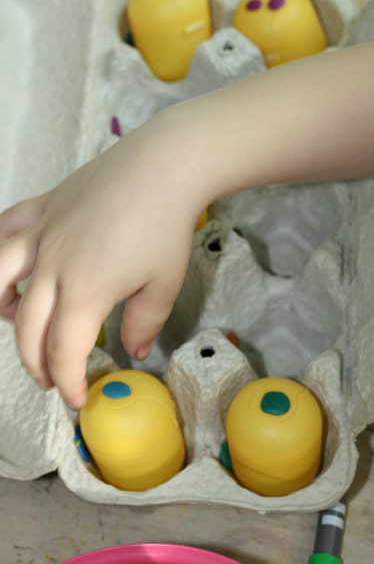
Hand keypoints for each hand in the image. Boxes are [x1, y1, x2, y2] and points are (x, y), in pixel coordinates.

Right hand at [0, 113, 205, 408]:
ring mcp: (42, 233)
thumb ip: (144, 324)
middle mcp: (53, 265)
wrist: (164, 166)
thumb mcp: (163, 285)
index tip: (75, 397)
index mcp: (85, 291)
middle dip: (35, 362)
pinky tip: (9, 263)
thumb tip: (135, 351)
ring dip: (0, 308)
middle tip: (51, 376)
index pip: (63, 352)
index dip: (67, 382)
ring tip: (16, 319)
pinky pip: (3, 229)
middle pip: (27, 327)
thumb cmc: (167, 223)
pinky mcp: (42, 206)